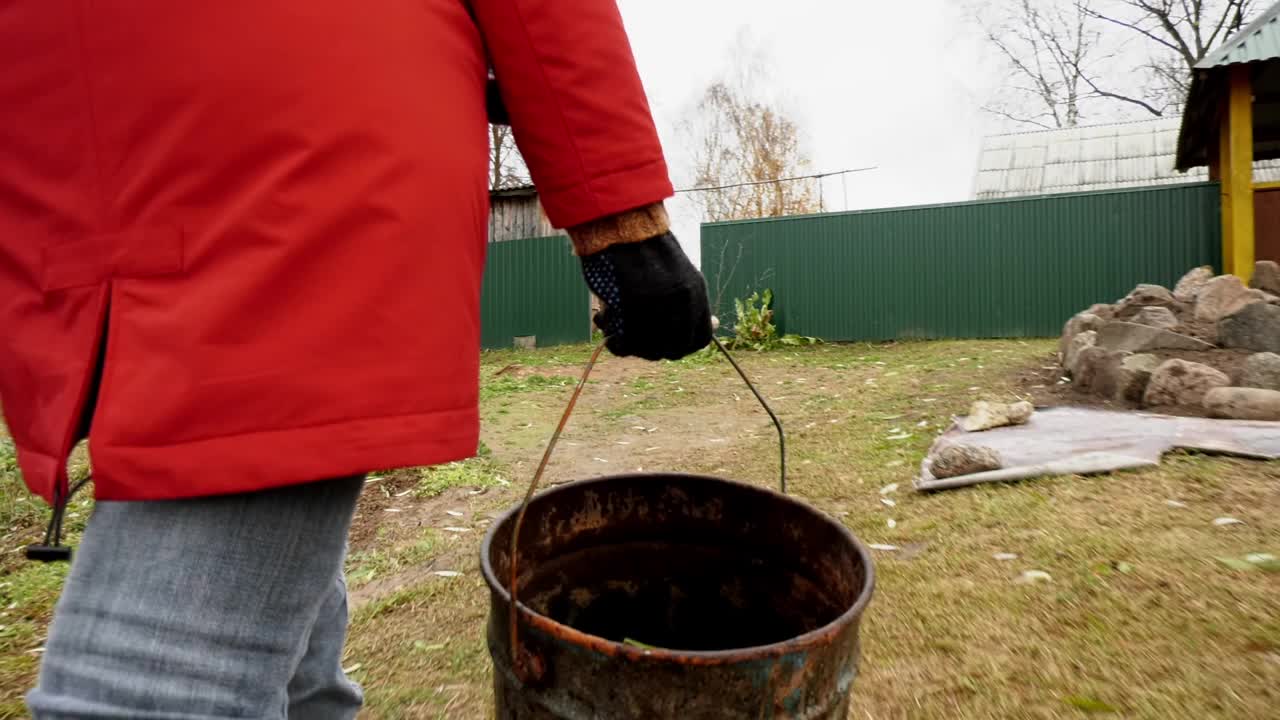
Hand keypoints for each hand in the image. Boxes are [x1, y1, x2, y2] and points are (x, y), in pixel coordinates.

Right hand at [579, 233, 712, 360]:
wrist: (620, 225)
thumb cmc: (645, 248)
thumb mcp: (678, 273)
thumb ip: (691, 301)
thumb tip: (718, 325)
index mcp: (695, 292)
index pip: (699, 339)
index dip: (683, 346)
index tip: (666, 343)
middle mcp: (681, 303)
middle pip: (674, 350)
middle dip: (654, 349)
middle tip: (634, 336)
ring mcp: (657, 307)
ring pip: (649, 350)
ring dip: (631, 345)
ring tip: (614, 323)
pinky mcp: (630, 309)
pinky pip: (625, 343)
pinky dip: (614, 341)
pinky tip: (603, 320)